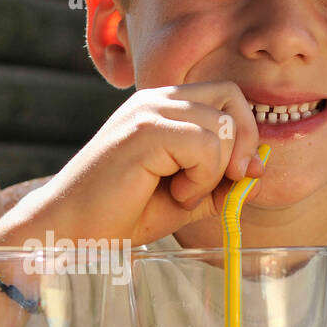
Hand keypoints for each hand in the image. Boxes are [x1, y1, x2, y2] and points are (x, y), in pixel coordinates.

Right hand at [0, 81, 265, 247]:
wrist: (70, 229)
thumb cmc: (119, 214)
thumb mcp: (183, 198)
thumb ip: (219, 182)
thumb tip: (257, 174)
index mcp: (162, 107)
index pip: (227, 97)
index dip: (245, 134)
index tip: (241, 176)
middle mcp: (155, 100)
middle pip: (231, 99)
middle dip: (242, 145)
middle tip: (223, 185)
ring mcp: (147, 111)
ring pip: (221, 127)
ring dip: (214, 172)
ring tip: (180, 194)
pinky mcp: (143, 130)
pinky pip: (204, 146)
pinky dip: (200, 179)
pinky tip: (174, 195)